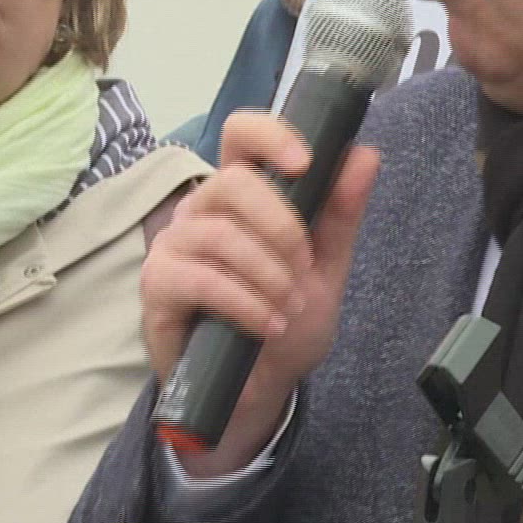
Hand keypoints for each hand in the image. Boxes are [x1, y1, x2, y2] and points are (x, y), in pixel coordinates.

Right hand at [141, 110, 379, 476]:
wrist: (259, 389)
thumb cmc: (286, 317)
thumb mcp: (326, 267)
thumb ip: (341, 212)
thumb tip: (364, 154)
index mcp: (243, 193)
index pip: (241, 134)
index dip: (270, 135)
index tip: (305, 163)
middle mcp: (203, 209)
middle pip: (232, 182)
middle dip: (281, 225)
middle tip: (303, 267)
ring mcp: (175, 244)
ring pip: (219, 234)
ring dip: (267, 273)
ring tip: (289, 307)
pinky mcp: (158, 284)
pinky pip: (201, 278)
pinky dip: (245, 303)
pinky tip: (268, 324)